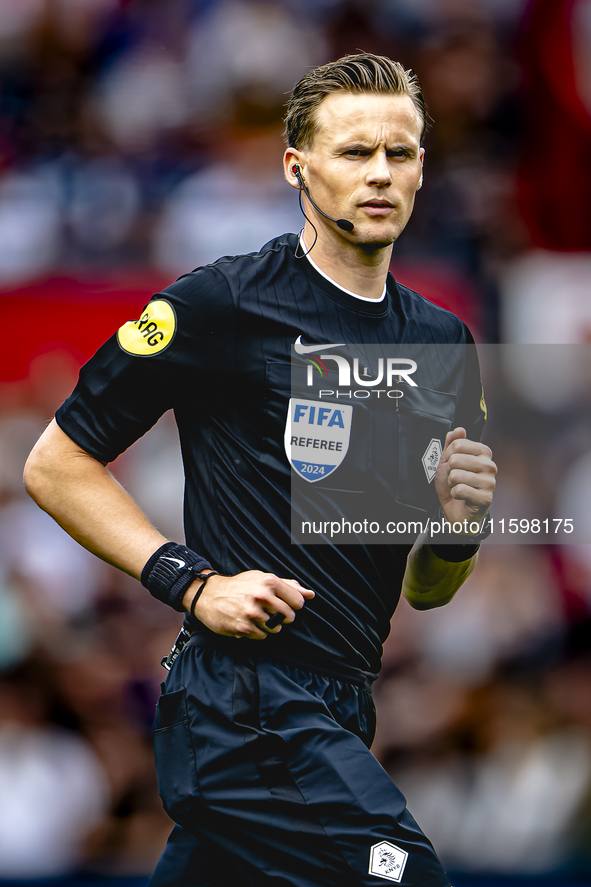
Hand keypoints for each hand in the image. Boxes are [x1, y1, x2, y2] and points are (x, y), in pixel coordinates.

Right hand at [183, 570, 314, 639]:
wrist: (209, 595)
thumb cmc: (239, 586)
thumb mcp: (262, 579)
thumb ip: (288, 586)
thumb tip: (310, 595)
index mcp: (269, 582)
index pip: (298, 601)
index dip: (294, 605)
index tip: (285, 604)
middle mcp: (262, 596)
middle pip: (289, 616)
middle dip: (282, 617)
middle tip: (270, 612)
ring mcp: (252, 613)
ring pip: (277, 628)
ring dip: (269, 626)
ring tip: (257, 616)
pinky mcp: (244, 627)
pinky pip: (263, 636)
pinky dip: (258, 632)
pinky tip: (248, 623)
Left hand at [434, 427, 496, 528]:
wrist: (455, 509)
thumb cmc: (454, 484)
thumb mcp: (448, 461)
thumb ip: (452, 443)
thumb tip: (459, 430)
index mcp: (483, 453)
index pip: (457, 444)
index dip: (448, 455)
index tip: (452, 464)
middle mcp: (490, 466)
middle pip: (455, 460)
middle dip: (449, 471)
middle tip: (455, 478)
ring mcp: (490, 482)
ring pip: (456, 475)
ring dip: (451, 483)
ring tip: (458, 486)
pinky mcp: (486, 498)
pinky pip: (460, 490)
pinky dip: (455, 494)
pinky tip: (461, 496)